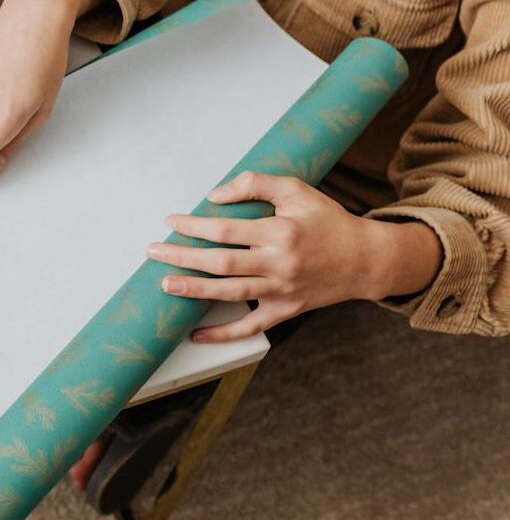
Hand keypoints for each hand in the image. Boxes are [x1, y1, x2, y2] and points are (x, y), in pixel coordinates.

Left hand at [149, 170, 443, 341]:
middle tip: (153, 251)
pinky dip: (222, 334)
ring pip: (230, 293)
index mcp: (281, 232)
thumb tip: (215, 195)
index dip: (194, 227)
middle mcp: (280, 264)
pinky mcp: (286, 311)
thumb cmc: (327, 220)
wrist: (366, 259)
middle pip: (221, 263)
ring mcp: (283, 292)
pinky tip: (195, 334)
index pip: (226, 230)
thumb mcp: (296, 191)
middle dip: (183, 257)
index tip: (171, 222)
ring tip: (166, 284)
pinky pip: (250, 327)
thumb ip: (256, 184)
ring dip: (194, 291)